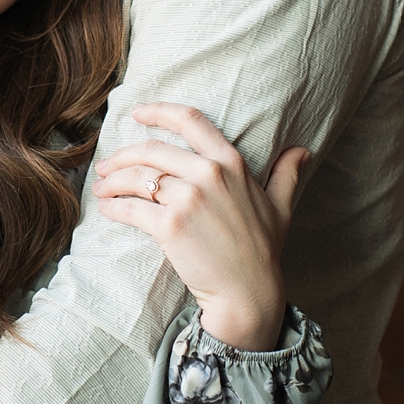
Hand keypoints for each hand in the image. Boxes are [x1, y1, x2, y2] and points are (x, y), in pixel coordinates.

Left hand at [93, 102, 305, 350]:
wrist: (248, 292)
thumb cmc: (263, 250)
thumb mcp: (280, 206)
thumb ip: (287, 174)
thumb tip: (301, 151)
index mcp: (231, 163)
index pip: (190, 120)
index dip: (159, 111)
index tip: (137, 113)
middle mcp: (208, 174)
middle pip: (152, 149)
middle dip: (122, 155)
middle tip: (106, 165)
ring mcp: (188, 199)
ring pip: (137, 177)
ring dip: (112, 181)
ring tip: (101, 187)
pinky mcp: (169, 225)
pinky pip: (130, 207)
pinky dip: (113, 206)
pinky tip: (106, 208)